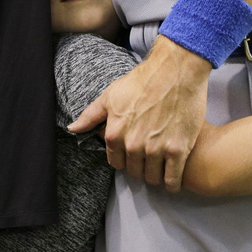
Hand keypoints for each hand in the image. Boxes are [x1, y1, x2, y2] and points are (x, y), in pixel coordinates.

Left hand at [68, 35, 209, 191]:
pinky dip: (172, 182)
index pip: (116, 162)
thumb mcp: (111, 95)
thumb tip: (72, 128)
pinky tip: (173, 176)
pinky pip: (172, 180)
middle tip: (148, 156)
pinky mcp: (178, 150)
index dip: (124, 158)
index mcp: (115, 133)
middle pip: (134, 172)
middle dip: (140, 166)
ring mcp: (156, 149)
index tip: (131, 152)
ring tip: (160, 164)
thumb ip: (91, 116)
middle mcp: (133, 145)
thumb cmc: (143, 80)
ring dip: (155, 174)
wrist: (176, 70)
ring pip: (152, 178)